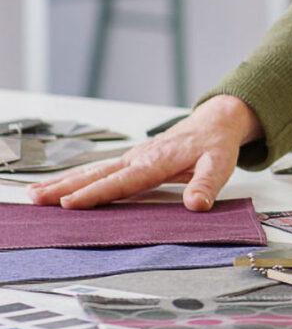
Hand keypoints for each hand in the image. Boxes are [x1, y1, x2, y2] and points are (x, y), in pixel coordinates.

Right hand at [26, 95, 262, 210]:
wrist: (213, 123)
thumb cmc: (214, 144)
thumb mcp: (219, 165)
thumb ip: (206, 185)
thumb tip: (196, 204)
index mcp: (156, 161)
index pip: (122, 181)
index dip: (96, 194)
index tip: (71, 204)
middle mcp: (138, 158)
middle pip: (97, 174)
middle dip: (65, 187)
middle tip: (37, 199)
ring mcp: (132, 158)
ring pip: (93, 171)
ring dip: (63, 182)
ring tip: (35, 194)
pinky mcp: (131, 160)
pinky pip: (100, 170)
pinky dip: (77, 179)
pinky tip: (59, 187)